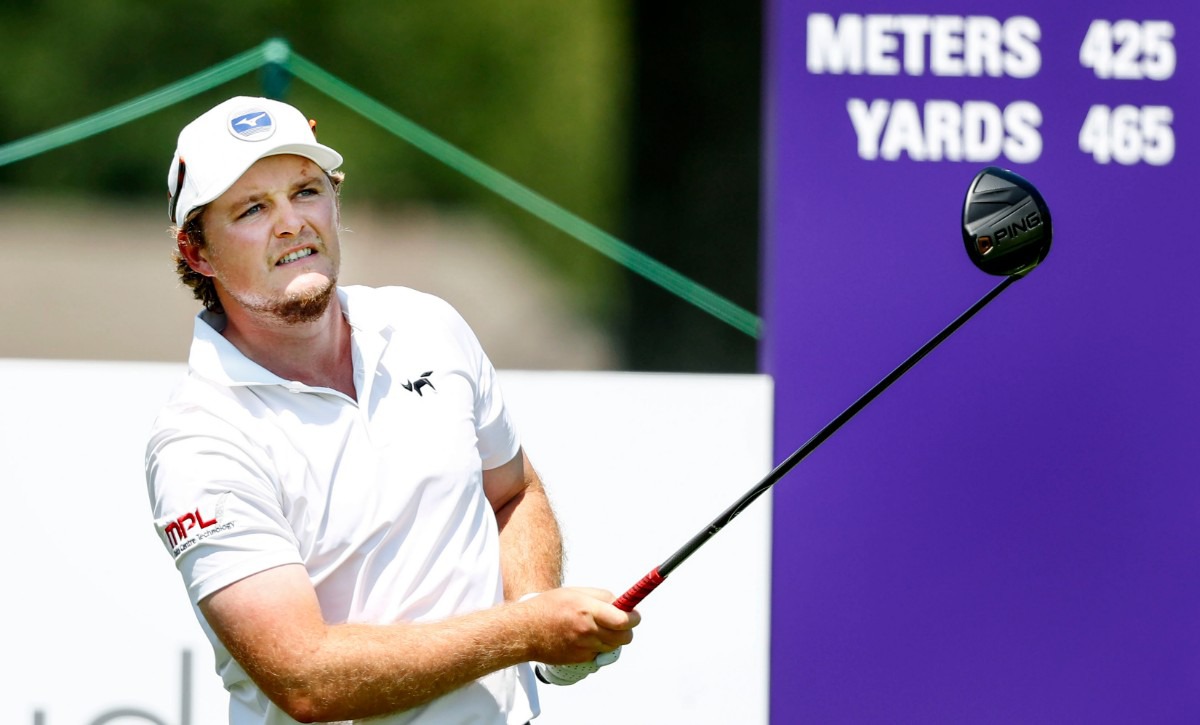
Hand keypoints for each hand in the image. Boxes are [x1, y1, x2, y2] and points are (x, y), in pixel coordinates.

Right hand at [518, 588, 637, 684]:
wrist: (525, 631)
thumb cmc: (547, 608)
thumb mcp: (575, 592)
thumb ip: (601, 597)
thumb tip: (621, 603)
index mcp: (587, 609)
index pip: (623, 620)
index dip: (634, 617)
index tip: (635, 614)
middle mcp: (587, 630)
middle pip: (624, 637)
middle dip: (627, 629)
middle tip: (621, 622)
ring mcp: (584, 647)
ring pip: (614, 646)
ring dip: (613, 638)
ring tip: (599, 628)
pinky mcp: (580, 659)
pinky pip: (600, 654)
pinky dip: (599, 647)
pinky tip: (586, 638)